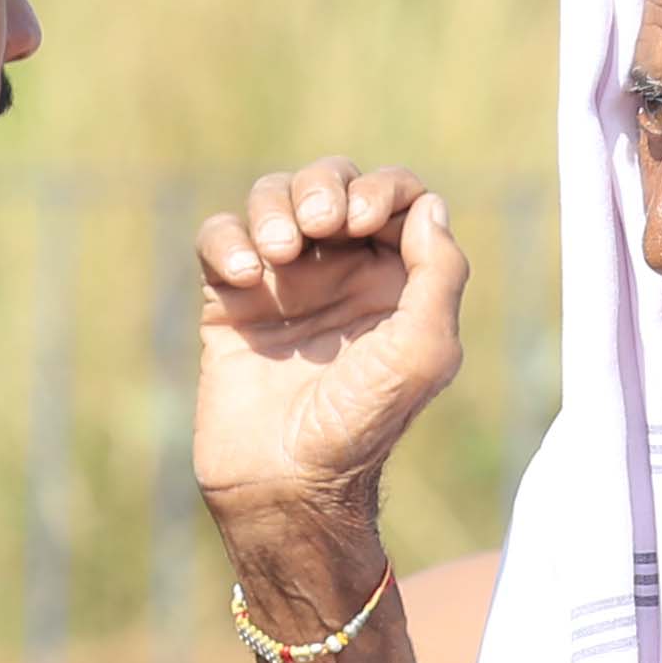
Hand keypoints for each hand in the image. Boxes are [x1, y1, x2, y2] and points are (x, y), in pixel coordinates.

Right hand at [192, 160, 467, 531]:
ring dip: (275, 207)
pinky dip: (229, 240)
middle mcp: (342, 273)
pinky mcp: (230, 299)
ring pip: (275, 197)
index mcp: (398, 281)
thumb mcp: (425, 352)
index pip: (398, 196)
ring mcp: (283, 283)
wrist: (284, 482)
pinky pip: (221, 236)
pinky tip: (243, 279)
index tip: (362, 222)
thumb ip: (440, 273)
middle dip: (324, 186)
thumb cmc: (361, 426)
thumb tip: (428, 206)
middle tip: (319, 228)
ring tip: (279, 257)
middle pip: (334, 180)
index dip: (382, 188)